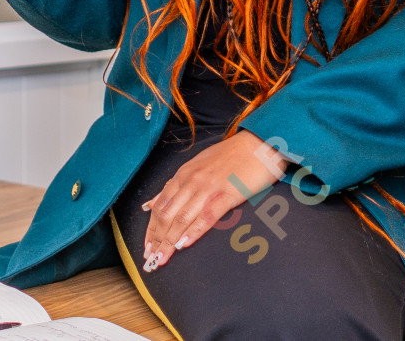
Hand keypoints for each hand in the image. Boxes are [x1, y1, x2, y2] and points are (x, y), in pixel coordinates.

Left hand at [139, 129, 284, 271]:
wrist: (259, 144)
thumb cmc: (230, 157)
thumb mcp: (196, 166)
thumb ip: (174, 186)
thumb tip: (150, 204)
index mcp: (183, 175)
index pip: (159, 206)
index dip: (150, 229)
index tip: (145, 248)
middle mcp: (191, 181)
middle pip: (167, 215)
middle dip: (156, 240)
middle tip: (149, 261)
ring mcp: (209, 187)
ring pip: (182, 218)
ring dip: (169, 241)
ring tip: (161, 259)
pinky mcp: (228, 194)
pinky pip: (207, 215)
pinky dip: (194, 231)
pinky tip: (184, 244)